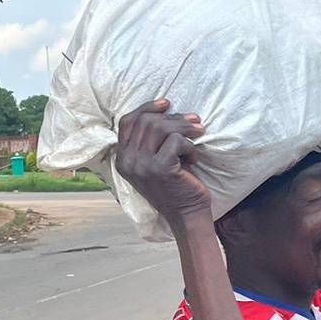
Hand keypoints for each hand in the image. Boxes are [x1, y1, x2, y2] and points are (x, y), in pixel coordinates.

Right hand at [115, 100, 210, 224]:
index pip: (127, 122)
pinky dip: (190, 146)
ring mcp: (142, 165)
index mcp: (122, 158)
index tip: (166, 104)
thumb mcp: (154, 160)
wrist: (186, 215)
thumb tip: (167, 108)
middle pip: (147, 122)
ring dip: (185, 128)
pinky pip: (177, 141)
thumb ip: (151, 139)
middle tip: (194, 122)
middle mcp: (127, 161)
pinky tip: (193, 158)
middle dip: (174, 118)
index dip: (147, 108)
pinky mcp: (160, 168)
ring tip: (198, 134)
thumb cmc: (175, 185)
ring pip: (161, 128)